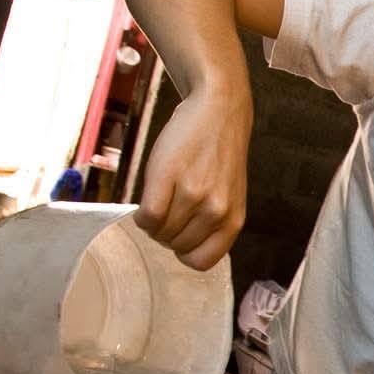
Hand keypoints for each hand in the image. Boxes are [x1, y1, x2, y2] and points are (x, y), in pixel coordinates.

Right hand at [133, 87, 251, 270]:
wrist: (219, 111)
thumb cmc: (218, 155)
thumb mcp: (229, 196)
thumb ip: (213, 224)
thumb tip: (182, 249)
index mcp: (233, 220)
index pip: (201, 262)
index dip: (183, 252)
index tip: (179, 235)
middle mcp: (216, 211)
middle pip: (175, 246)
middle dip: (165, 234)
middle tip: (167, 211)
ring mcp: (193, 195)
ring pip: (159, 233)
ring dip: (152, 223)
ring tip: (159, 202)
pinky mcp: (169, 178)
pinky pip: (147, 216)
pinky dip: (140, 215)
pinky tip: (148, 198)